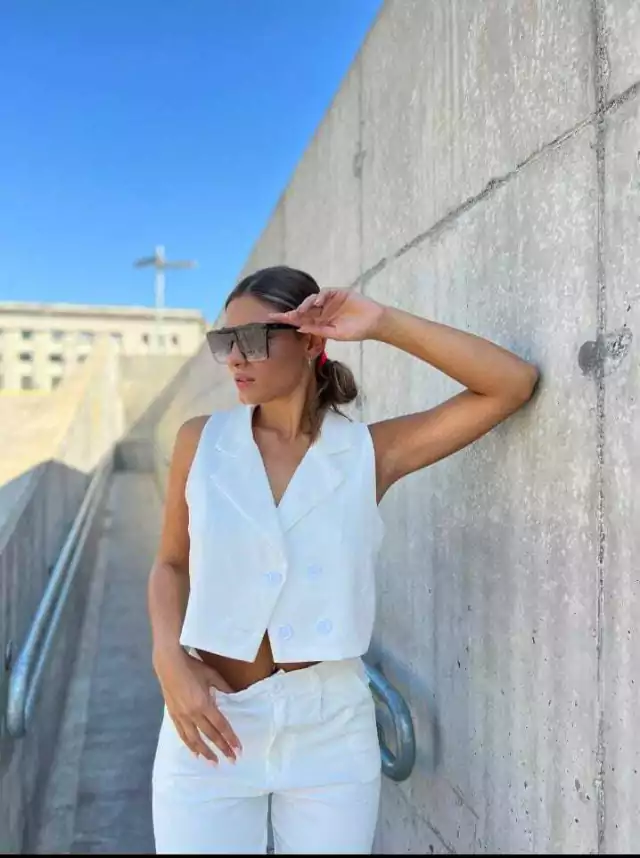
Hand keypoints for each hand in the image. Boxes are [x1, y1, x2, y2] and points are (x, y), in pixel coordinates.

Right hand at [153, 647, 241, 763]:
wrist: (169, 664)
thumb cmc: (192, 667)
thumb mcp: (212, 675)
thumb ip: (224, 687)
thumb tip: (235, 696)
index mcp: (204, 704)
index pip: (220, 725)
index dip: (230, 738)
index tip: (238, 749)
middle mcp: (193, 714)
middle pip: (210, 735)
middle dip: (222, 748)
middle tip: (232, 760)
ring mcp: (181, 716)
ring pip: (195, 739)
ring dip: (205, 752)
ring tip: (214, 763)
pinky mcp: (173, 716)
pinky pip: (182, 734)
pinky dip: (189, 745)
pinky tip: (195, 753)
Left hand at [268, 288, 385, 341]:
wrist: (374, 323)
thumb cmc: (356, 331)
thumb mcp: (336, 334)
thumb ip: (319, 330)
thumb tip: (300, 328)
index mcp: (320, 321)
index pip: (301, 320)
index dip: (288, 319)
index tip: (273, 320)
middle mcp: (322, 310)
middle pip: (303, 310)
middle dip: (291, 313)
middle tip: (280, 316)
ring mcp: (329, 301)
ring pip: (312, 300)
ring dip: (304, 305)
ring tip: (300, 312)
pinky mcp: (338, 293)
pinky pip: (325, 292)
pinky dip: (320, 296)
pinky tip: (317, 302)